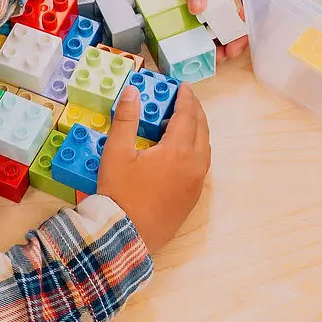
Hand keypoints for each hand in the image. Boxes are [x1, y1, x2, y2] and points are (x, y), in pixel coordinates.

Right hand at [97, 80, 209, 251]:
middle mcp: (195, 165)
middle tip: (183, 99)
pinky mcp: (192, 199)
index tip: (182, 85)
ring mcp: (196, 184)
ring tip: (180, 122)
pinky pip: (200, 166)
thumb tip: (132, 92)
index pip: (188, 115)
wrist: (126, 236)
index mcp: (179, 151)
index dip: (185, 97)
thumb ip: (126, 119)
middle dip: (194, 111)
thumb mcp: (116, 152)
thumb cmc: (120, 193)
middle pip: (201, 129)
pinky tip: (179, 151)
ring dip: (196, 130)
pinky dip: (195, 150)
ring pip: (204, 148)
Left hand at [152, 0, 247, 55]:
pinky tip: (208, 38)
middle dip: (237, 33)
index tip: (240, 39)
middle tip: (227, 54)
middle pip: (244, 8)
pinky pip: (216, 7)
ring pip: (230, 11)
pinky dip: (213, 23)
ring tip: (218, 53)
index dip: (250, 20)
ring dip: (225, 32)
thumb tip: (198, 10)